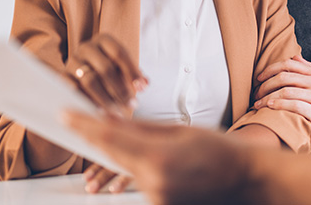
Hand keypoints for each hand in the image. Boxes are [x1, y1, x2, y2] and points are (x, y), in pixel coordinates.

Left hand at [64, 112, 259, 204]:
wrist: (245, 180)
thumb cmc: (220, 150)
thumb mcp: (181, 132)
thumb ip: (141, 128)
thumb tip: (109, 118)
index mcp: (158, 157)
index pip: (110, 138)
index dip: (85, 125)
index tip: (65, 115)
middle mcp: (153, 181)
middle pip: (113, 156)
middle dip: (95, 139)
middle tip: (74, 121)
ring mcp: (156, 197)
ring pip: (126, 170)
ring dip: (118, 157)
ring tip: (112, 151)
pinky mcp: (159, 204)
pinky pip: (139, 183)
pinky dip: (135, 172)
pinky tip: (137, 168)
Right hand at [66, 33, 147, 113]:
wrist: (83, 72)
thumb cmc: (110, 70)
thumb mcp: (124, 68)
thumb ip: (135, 75)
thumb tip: (145, 84)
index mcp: (104, 40)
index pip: (119, 53)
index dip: (132, 72)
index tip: (142, 89)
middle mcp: (86, 47)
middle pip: (105, 69)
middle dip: (121, 90)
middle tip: (132, 105)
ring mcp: (72, 61)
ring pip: (90, 81)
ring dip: (106, 99)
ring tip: (118, 111)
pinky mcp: (62, 77)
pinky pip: (75, 91)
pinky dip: (89, 102)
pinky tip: (100, 112)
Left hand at [254, 55, 310, 145]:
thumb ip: (308, 69)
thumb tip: (295, 57)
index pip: (289, 64)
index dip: (270, 69)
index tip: (258, 78)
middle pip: (284, 77)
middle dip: (266, 84)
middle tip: (256, 93)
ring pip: (286, 91)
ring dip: (268, 97)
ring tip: (258, 103)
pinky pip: (294, 105)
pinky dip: (279, 105)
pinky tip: (270, 107)